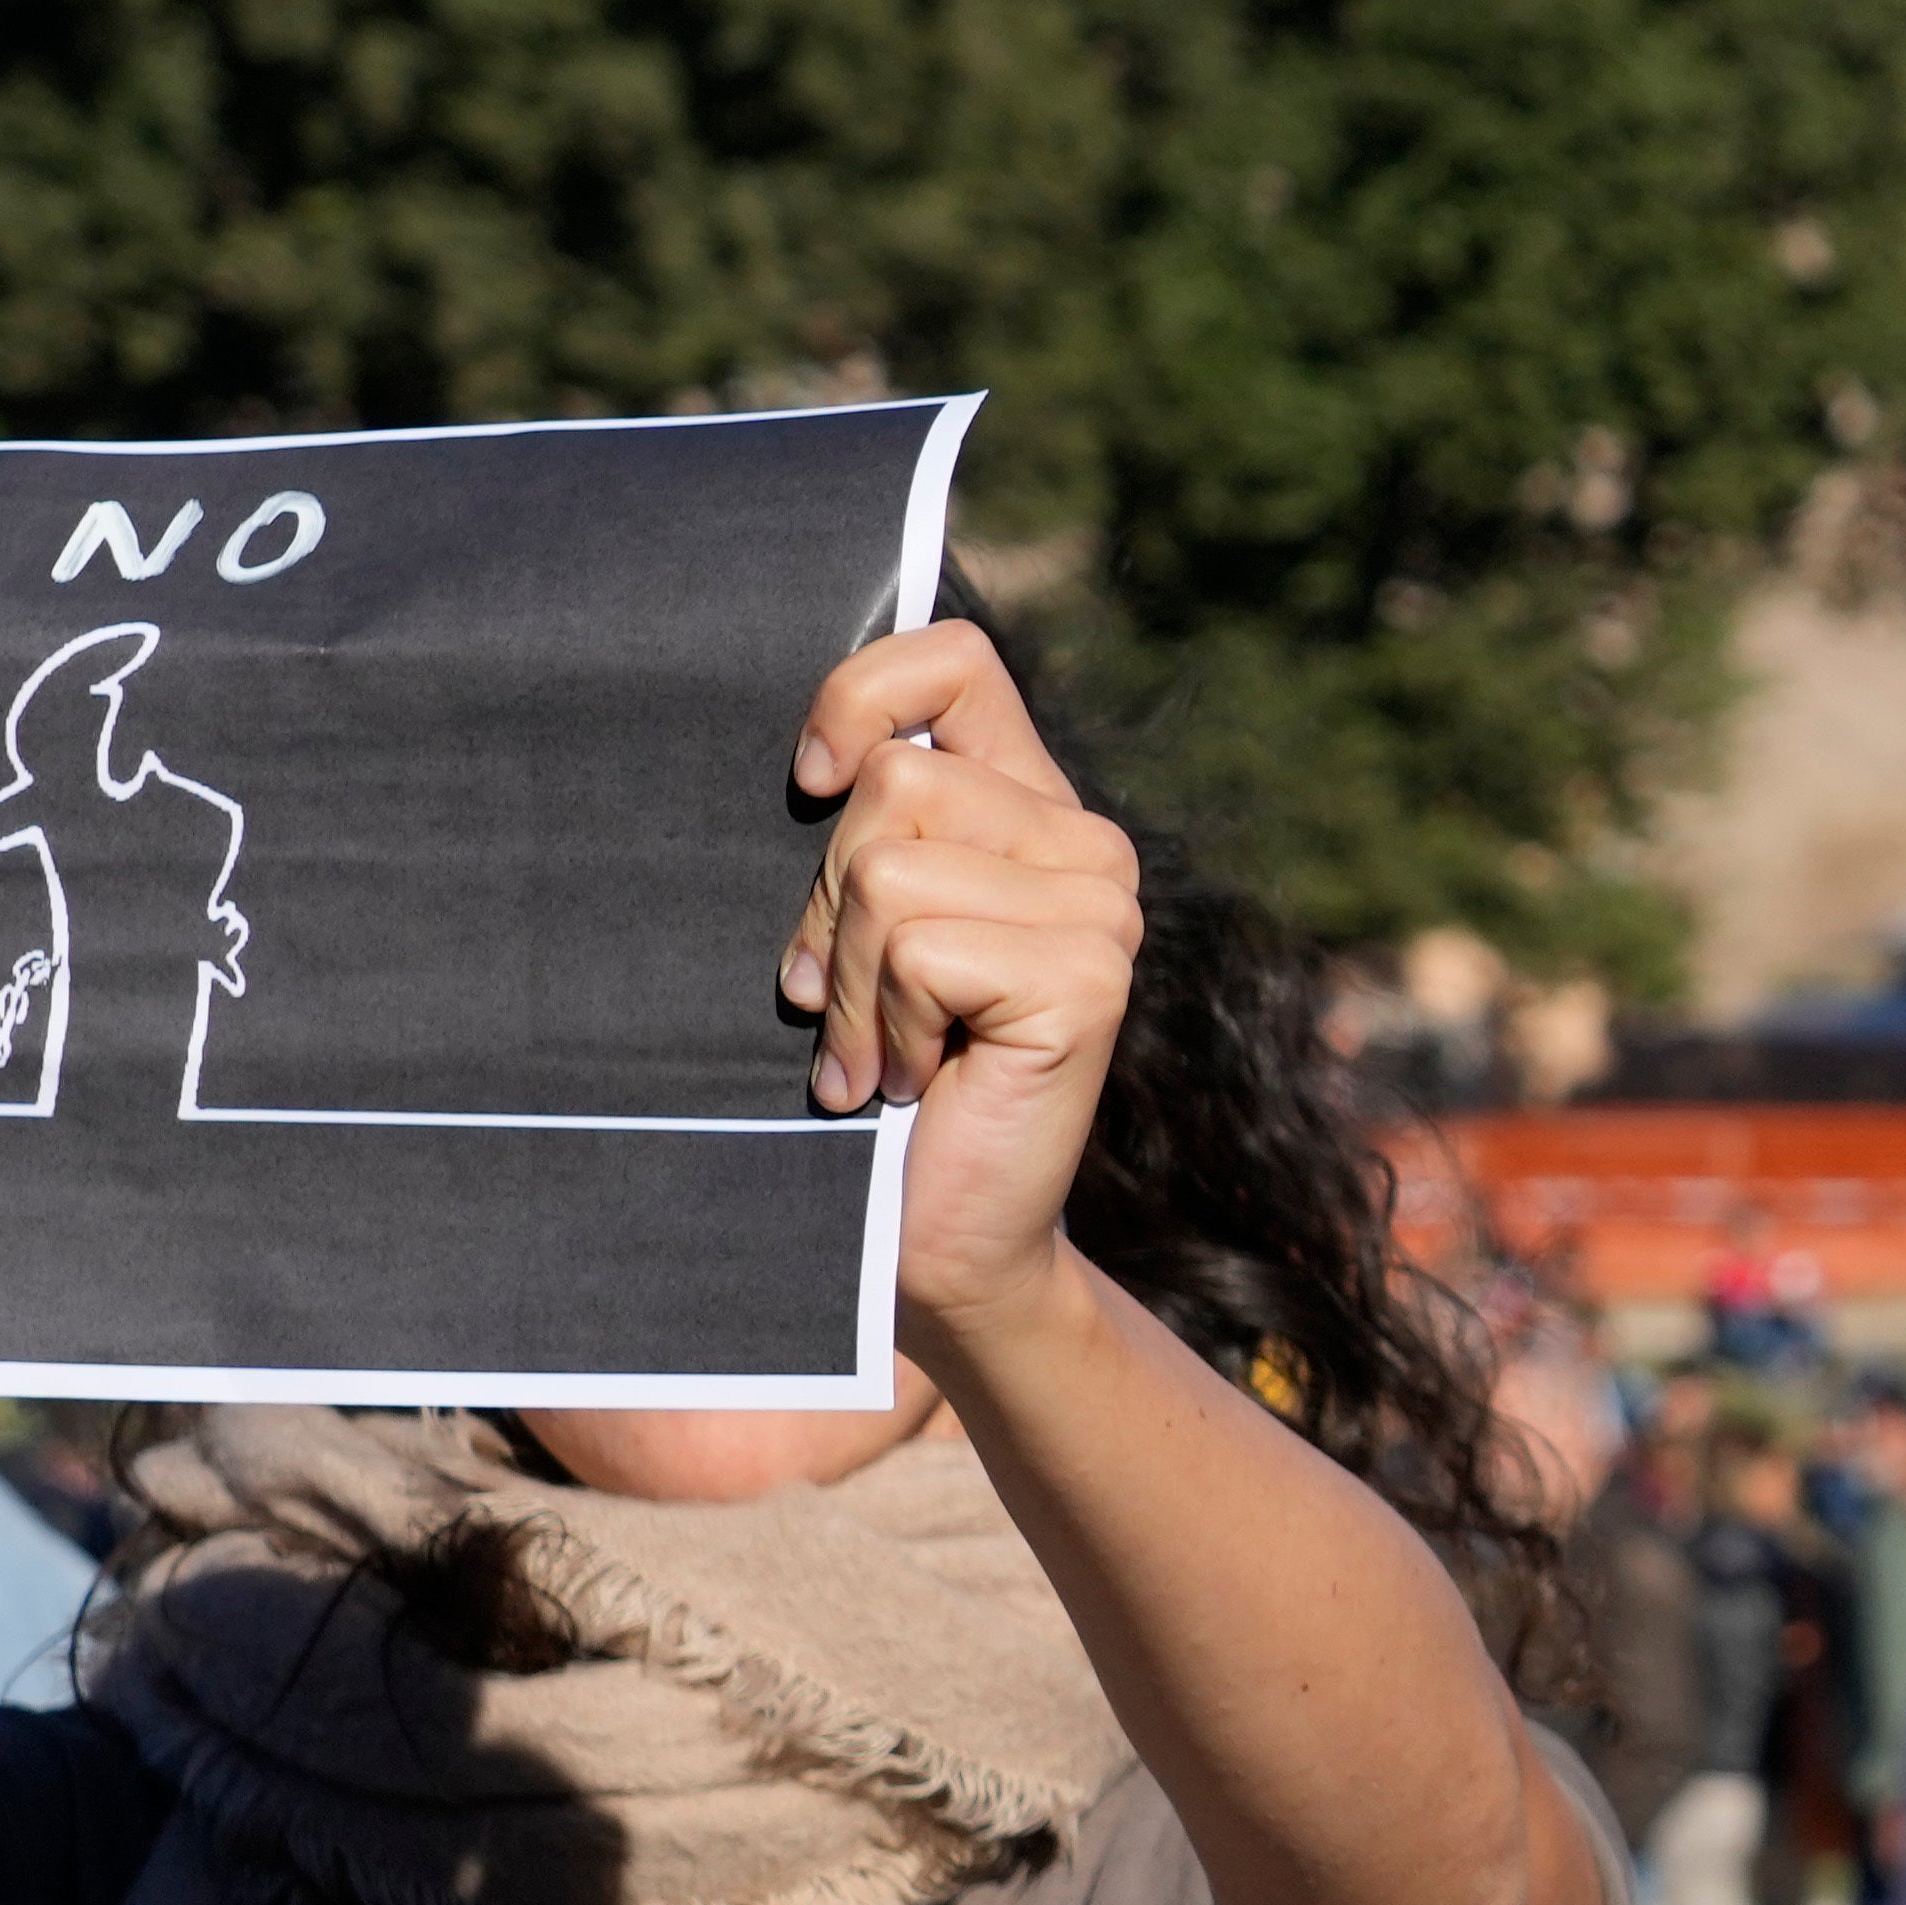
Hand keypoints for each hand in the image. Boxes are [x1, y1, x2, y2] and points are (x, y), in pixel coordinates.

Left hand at [778, 625, 1146, 1348]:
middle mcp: (1086, 843)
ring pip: (889, 865)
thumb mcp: (858, 930)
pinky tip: (917, 1081)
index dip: (859, 695)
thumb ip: (867, 830)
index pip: (951, 663)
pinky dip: (887, 1027)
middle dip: (825, 902)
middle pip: (890, 777)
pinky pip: (917, 946)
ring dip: (851, 981)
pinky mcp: (1089, 974)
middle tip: (850, 1004)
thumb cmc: (879, 1082)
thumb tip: (808, 759)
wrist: (939, 1241)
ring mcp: (1102, 906)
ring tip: (883, 1055)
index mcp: (1031, 808)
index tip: (803, 784)